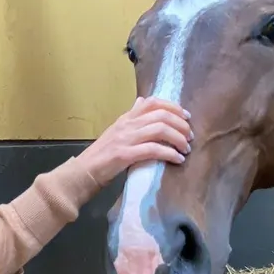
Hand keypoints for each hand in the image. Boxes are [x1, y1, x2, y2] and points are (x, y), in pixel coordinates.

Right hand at [77, 96, 192, 186]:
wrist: (83, 172)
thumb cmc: (102, 155)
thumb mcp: (116, 130)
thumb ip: (131, 117)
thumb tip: (142, 101)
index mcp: (125, 118)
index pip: (152, 102)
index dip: (173, 107)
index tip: (186, 117)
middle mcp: (127, 125)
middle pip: (161, 115)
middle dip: (181, 125)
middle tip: (190, 137)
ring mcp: (125, 139)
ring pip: (160, 130)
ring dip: (178, 139)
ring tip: (186, 149)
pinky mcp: (125, 155)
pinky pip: (153, 150)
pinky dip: (169, 154)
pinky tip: (177, 160)